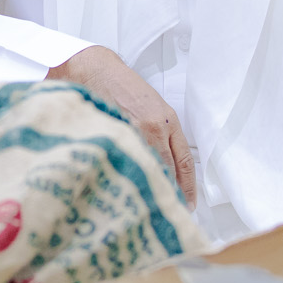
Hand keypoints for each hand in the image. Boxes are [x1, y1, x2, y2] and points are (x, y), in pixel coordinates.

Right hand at [50, 45, 195, 204]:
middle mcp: (155, 127)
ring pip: (147, 170)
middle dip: (169, 194)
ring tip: (147, 207)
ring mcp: (134, 132)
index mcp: (168, 121)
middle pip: (168, 171)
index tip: (187, 204)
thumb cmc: (120, 86)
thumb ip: (160, 134)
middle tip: (169, 212)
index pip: (184, 162)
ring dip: (149, 189)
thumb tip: (164, 168)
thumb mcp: (149, 107)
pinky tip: (124, 189)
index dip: (187, 187)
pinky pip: (125, 162)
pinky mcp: (113, 133)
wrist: (94, 70)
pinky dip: (127, 177)